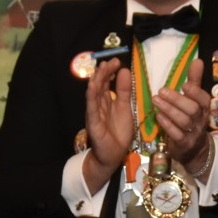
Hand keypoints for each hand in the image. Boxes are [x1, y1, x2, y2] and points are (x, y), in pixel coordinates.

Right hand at [81, 59, 135, 192]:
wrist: (112, 155)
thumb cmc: (118, 132)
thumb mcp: (125, 108)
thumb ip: (124, 91)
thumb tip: (124, 71)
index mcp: (106, 101)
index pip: (107, 82)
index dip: (110, 71)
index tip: (117, 61)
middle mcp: (98, 104)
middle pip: (99, 85)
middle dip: (104, 72)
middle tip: (110, 61)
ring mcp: (94, 113)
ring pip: (94, 94)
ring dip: (96, 80)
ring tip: (100, 68)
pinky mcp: (93, 122)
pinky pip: (92, 107)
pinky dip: (92, 96)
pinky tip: (93, 86)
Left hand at [154, 58, 211, 165]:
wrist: (194, 149)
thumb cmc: (191, 119)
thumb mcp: (194, 100)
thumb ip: (194, 81)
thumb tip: (197, 60)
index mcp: (204, 108)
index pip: (204, 99)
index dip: (195, 92)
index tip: (184, 85)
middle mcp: (200, 121)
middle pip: (192, 109)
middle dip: (176, 99)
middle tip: (161, 91)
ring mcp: (193, 134)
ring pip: (183, 121)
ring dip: (169, 110)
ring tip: (155, 100)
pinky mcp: (183, 144)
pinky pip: (176, 134)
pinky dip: (166, 125)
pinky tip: (158, 116)